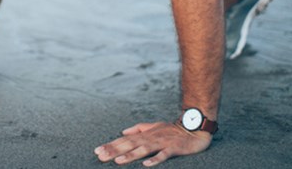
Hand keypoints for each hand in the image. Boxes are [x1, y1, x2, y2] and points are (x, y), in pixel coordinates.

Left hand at [94, 121, 211, 165]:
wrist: (194, 128)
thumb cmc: (172, 129)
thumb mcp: (154, 126)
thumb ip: (138, 128)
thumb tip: (123, 132)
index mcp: (145, 134)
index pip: (124, 140)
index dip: (111, 145)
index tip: (97, 150)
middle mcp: (151, 137)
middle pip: (130, 144)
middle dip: (114, 150)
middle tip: (101, 156)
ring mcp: (162, 143)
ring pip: (143, 149)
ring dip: (130, 155)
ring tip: (118, 161)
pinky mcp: (173, 148)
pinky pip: (163, 155)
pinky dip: (155, 159)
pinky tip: (146, 164)